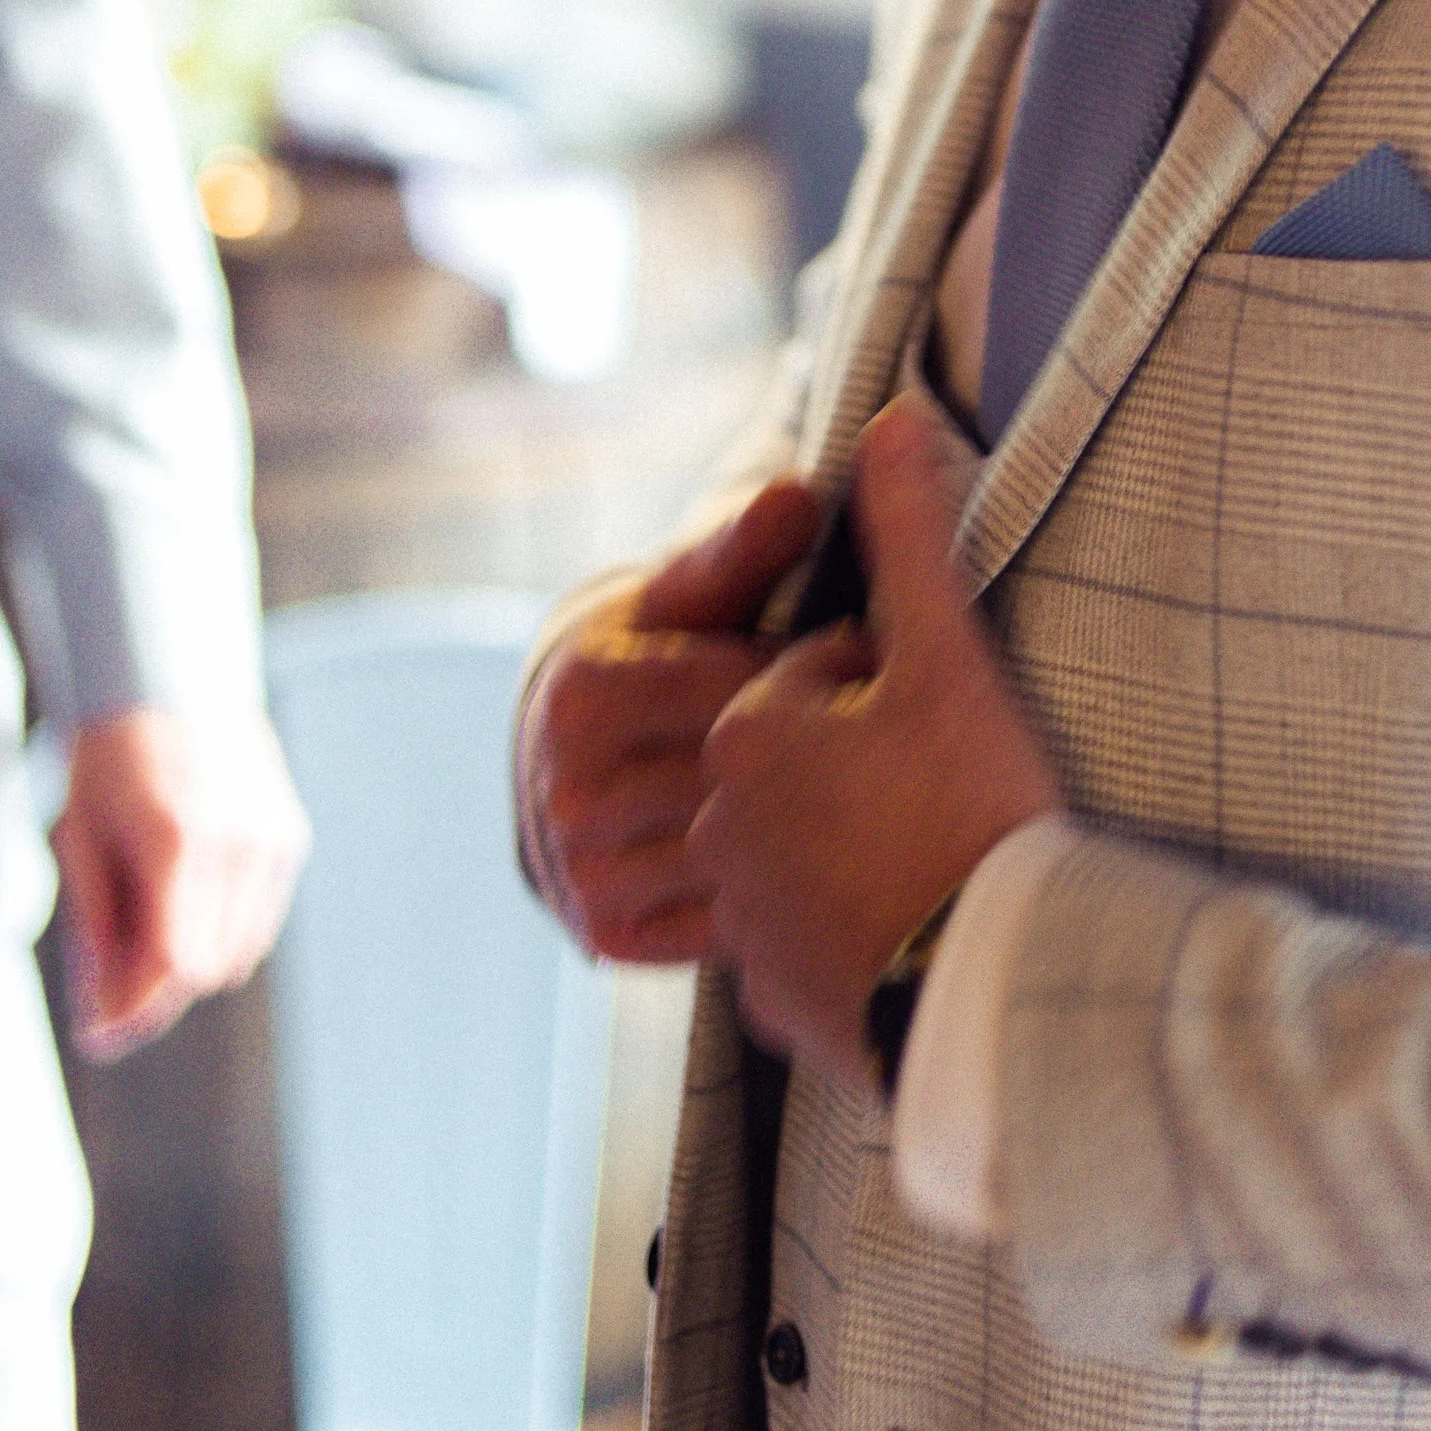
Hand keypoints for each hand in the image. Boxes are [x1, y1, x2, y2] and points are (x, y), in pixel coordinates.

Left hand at [52, 705, 310, 1061]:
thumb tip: (102, 1015)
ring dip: (190, 963)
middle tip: (109, 990)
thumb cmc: (111, 759)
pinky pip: (257, 921)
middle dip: (155, 993)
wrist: (170, 678)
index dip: (132, 1012)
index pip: (173, 966)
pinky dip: (220, 931)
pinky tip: (185, 899)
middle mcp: (237, 842)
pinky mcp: (288, 835)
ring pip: (237, 954)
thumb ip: (95, 932)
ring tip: (145, 929)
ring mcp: (271, 838)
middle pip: (207, 971)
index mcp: (177, 840)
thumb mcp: (78, 842)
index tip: (97, 1034)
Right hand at [517, 478, 823, 963]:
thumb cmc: (666, 644)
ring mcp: (579, 871)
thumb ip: (747, 544)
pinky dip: (765, 896)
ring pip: (730, 859)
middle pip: (733, 782)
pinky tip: (800, 859)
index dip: (806, 674)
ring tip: (840, 795)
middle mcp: (566, 790)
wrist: (588, 741)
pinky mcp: (603, 935)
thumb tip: (797, 495)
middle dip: (810, 756)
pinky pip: (713, 922)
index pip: (735, 691)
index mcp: (584, 694)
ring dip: (796, 834)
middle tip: (864, 737)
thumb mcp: (700, 587)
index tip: (854, 662)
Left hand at [689, 395, 1061, 1081]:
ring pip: (813, 852)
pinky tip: (923, 936)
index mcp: (747, 731)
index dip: (901, 692)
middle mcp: (718, 825)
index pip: (828, 678)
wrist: (993, 991)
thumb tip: (895, 417)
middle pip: (815, 765)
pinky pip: (817, 946)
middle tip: (954, 795)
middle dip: (875, 767)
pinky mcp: (773, 1004)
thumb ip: (910, 534)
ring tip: (945, 866)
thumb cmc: (971, 809)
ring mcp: (742, 923)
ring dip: (867, 848)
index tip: (949, 730)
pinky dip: (862, 938)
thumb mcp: (946, 656)